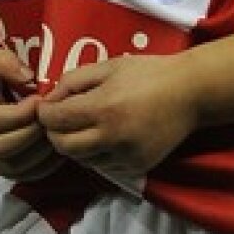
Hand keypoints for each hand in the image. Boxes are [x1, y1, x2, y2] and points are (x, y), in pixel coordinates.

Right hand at [0, 45, 56, 179]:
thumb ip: (1, 62)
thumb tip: (28, 77)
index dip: (19, 114)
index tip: (39, 99)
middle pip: (4, 148)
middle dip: (33, 132)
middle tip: (52, 114)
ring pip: (16, 166)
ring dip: (41, 150)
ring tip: (56, 127)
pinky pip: (23, 175)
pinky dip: (45, 165)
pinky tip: (57, 144)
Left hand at [39, 55, 199, 178]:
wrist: (190, 93)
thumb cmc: (147, 73)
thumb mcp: (108, 66)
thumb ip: (74, 81)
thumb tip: (50, 99)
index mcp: (102, 108)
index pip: (55, 120)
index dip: (44, 113)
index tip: (45, 106)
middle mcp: (112, 137)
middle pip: (63, 147)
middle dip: (55, 132)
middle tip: (60, 119)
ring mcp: (125, 156)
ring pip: (82, 160)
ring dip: (76, 145)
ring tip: (85, 126)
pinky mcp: (137, 167)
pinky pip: (104, 166)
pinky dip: (97, 154)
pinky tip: (106, 136)